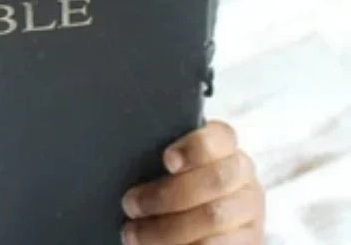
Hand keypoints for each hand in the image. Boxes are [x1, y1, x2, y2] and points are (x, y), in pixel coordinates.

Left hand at [121, 121, 264, 243]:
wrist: (194, 223)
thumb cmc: (170, 189)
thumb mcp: (169, 170)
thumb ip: (161, 163)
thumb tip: (124, 160)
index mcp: (224, 148)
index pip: (220, 137)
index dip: (194, 147)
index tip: (166, 160)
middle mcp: (243, 176)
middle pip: (215, 179)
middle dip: (167, 194)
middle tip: (130, 205)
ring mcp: (249, 210)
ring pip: (213, 217)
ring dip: (167, 228)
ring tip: (133, 234)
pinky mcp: (249, 240)